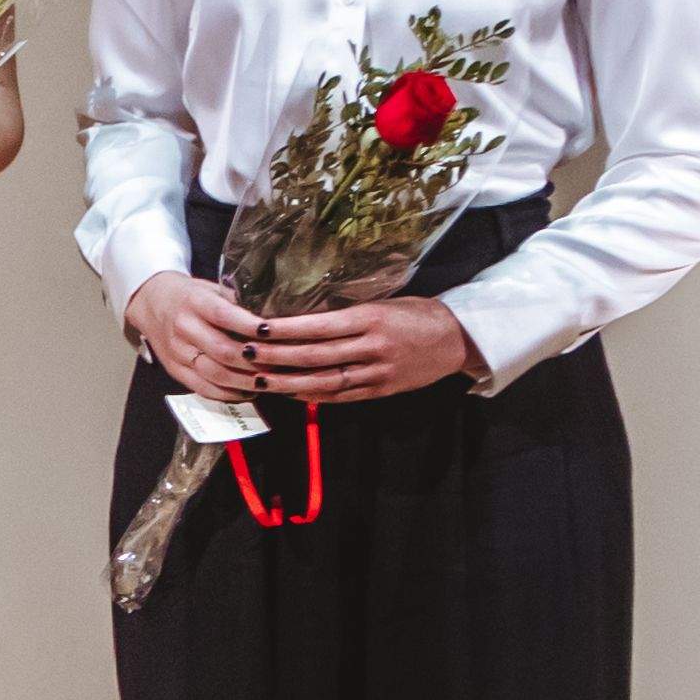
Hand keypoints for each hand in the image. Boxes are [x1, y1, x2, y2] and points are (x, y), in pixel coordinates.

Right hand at [123, 269, 265, 404]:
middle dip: (255, 361)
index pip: (224, 316)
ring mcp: (177, 353)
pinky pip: (204, 389)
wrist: (151, 304)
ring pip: (215, 374)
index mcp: (194, 302)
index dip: (250, 326)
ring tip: (270, 382)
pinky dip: (229, 394)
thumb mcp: (213, 288)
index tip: (273, 332)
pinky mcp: (175, 371)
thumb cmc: (192, 296)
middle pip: (222, 351)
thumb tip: (277, 318)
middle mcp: (183, 328)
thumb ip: (239, 302)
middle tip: (281, 364)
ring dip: (246, 382)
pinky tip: (248, 392)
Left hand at [249, 293, 475, 405]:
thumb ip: (347, 312)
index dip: (287, 330)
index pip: (321, 326)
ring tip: (257, 378)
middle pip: (316, 355)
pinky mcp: (381, 390)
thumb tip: (300, 313)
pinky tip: (288, 392)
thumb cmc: (414, 313)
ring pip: (325, 380)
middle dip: (276, 357)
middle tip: (243, 354)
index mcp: (371, 319)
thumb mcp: (382, 303)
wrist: (457, 339)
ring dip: (288, 381)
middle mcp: (373, 347)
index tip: (256, 328)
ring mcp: (378, 372)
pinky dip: (312, 395)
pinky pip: (341, 396)